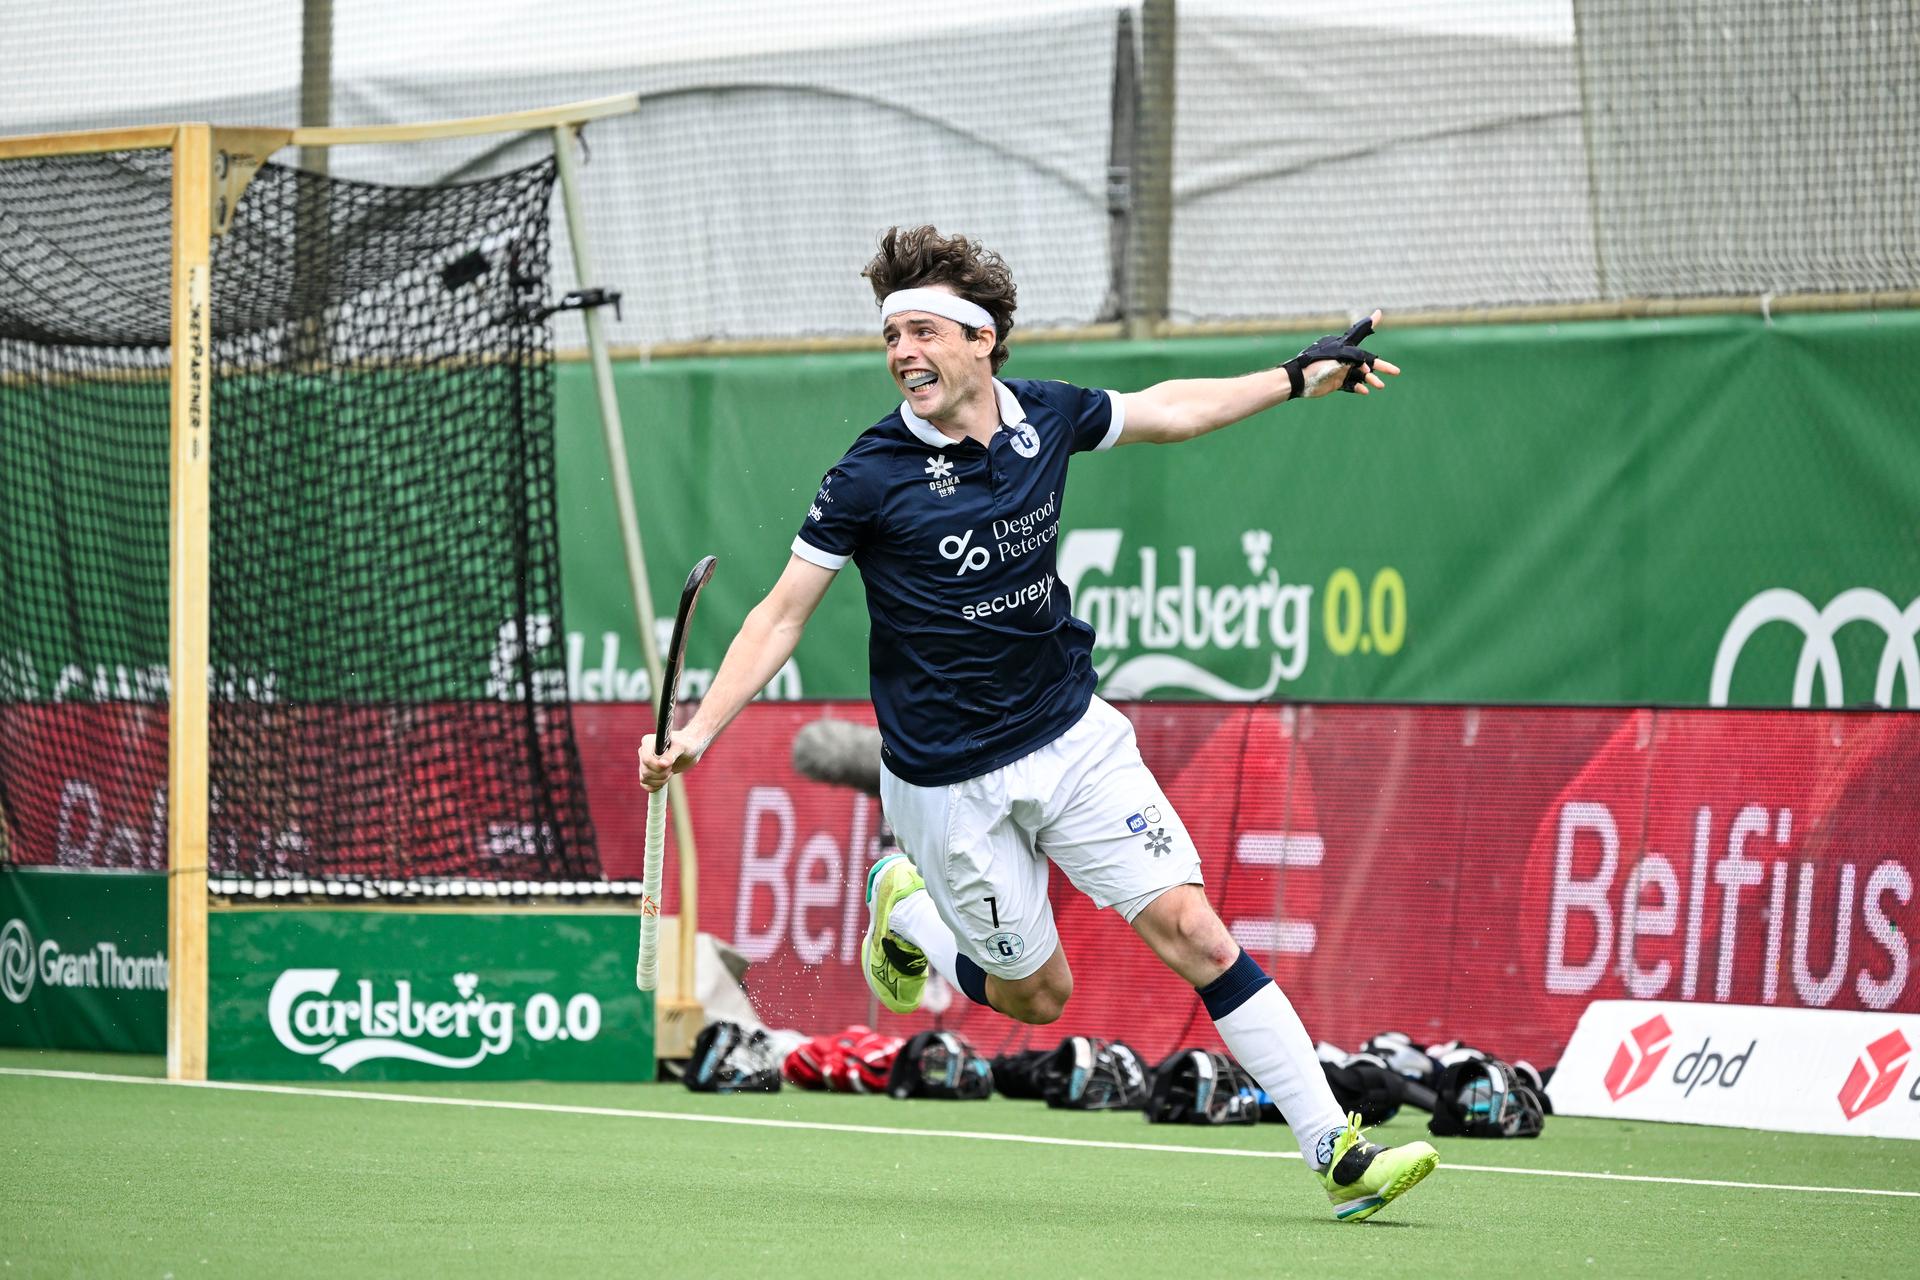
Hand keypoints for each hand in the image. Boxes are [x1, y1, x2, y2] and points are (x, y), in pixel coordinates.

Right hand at [638, 731, 706, 792]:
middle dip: (661, 774)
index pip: (646, 759)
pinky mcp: (648, 772)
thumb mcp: (681, 748)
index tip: (670, 766)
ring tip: (670, 773)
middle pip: (645, 771)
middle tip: (672, 768)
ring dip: (659, 781)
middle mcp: (644, 751)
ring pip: (644, 779)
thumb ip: (671, 755)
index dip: (657, 767)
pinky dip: (654, 787)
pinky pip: (644, 784)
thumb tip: (661, 764)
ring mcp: (644, 762)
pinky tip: (664, 781)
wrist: (690, 750)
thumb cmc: (687, 744)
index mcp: (648, 742)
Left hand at [1284, 310, 1399, 398]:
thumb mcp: (1339, 357)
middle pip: (1367, 360)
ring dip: (1371, 379)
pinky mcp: (1336, 382)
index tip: (1379, 313)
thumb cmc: (1317, 364)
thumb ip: (1355, 357)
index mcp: (1343, 346)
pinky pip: (1350, 385)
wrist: (1298, 380)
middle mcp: (1343, 356)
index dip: (1370, 323)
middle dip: (1381, 366)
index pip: (1360, 334)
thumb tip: (1368, 365)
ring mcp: (1340, 369)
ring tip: (1380, 386)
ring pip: (1360, 374)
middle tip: (1396, 371)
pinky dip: (1358, 387)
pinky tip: (1365, 391)